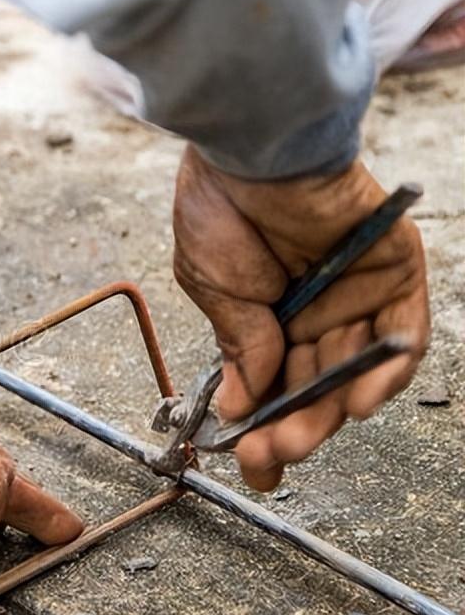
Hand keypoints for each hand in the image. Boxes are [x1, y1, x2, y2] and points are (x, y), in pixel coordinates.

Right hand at [172, 146, 429, 489]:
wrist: (252, 149)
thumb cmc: (221, 207)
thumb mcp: (213, 290)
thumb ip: (239, 346)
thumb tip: (242, 403)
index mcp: (266, 314)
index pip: (273, 383)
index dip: (264, 427)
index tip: (253, 465)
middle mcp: (314, 309)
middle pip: (316, 384)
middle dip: (295, 426)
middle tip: (273, 455)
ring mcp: (357, 293)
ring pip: (355, 369)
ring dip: (332, 410)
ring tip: (301, 437)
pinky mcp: (395, 271)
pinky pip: (402, 335)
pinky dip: (385, 371)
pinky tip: (357, 402)